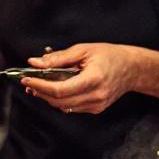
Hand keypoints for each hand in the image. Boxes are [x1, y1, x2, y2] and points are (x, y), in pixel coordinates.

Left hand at [20, 43, 146, 114]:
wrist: (132, 69)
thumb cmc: (109, 56)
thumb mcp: (83, 50)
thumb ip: (58, 58)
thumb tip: (36, 63)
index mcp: (93, 79)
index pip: (60, 89)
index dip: (40, 86)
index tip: (27, 79)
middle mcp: (96, 95)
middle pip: (59, 101)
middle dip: (40, 92)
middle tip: (28, 82)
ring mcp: (96, 105)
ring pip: (63, 107)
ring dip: (47, 97)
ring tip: (37, 86)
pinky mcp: (96, 109)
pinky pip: (71, 108)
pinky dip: (59, 100)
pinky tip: (53, 90)